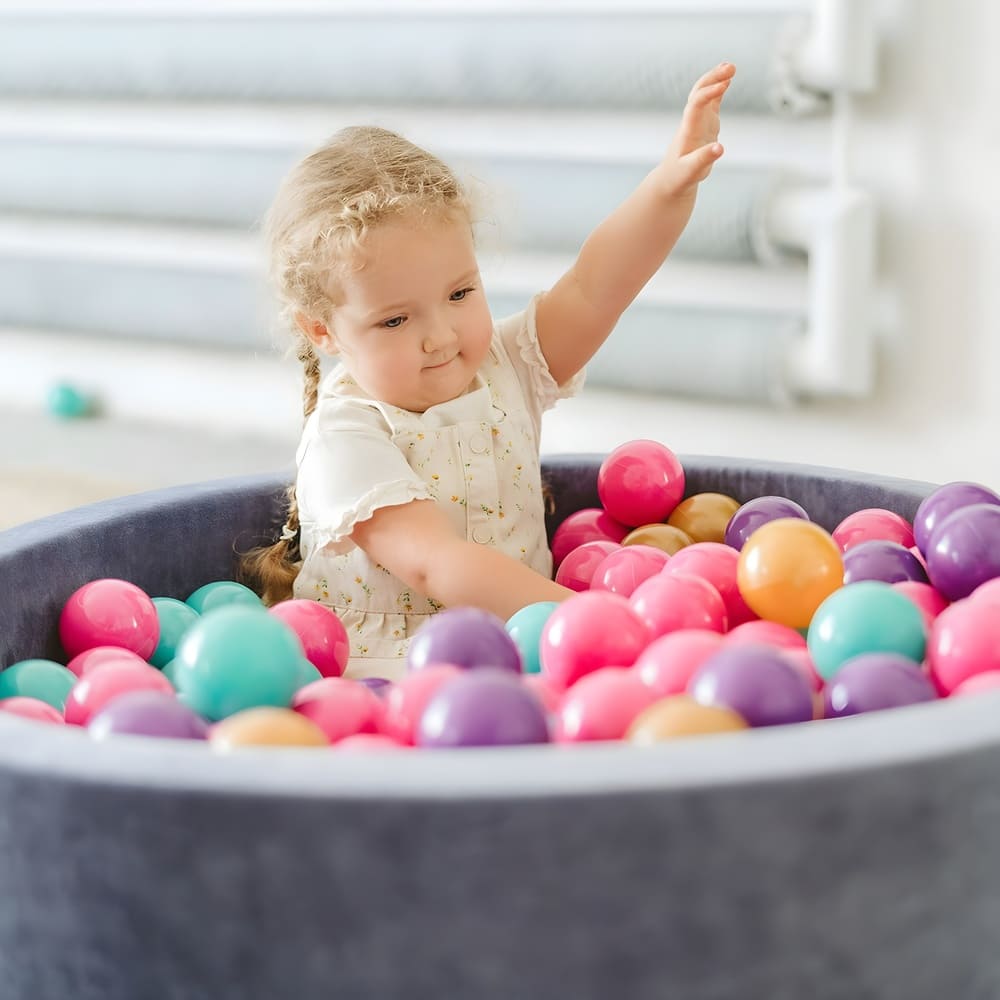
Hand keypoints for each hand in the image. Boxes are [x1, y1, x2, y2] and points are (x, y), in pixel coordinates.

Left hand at [660, 62, 735, 197]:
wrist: (671, 178)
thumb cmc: (679, 177)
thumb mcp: (691, 172)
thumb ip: (704, 159)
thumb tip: (720, 149)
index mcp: (688, 131)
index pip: (696, 105)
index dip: (709, 93)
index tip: (725, 84)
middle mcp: (691, 121)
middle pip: (698, 92)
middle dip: (713, 78)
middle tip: (731, 67)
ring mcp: (697, 120)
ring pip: (704, 93)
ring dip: (715, 79)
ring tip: (731, 66)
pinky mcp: (703, 123)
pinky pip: (710, 102)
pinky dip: (718, 89)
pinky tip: (728, 79)